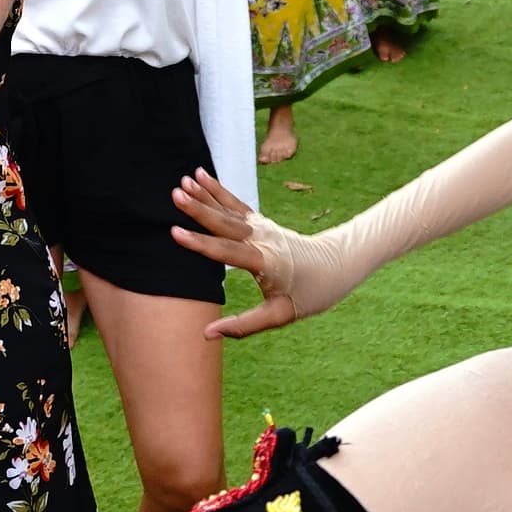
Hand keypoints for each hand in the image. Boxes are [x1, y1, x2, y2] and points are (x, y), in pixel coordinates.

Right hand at [168, 171, 350, 336]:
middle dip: (199, 209)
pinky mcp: (262, 223)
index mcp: (266, 262)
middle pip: (225, 223)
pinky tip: (202, 177)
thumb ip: (243, 326)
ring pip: (229, 210)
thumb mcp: (279, 316)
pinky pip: (236, 205)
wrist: (337, 266)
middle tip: (175, 194)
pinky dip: (219, 191)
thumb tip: (206, 334)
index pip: (227, 252)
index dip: (200, 243)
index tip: (175, 233)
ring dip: (205, 194)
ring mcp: (263, 228)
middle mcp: (263, 240)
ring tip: (183, 180)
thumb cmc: (310, 294)